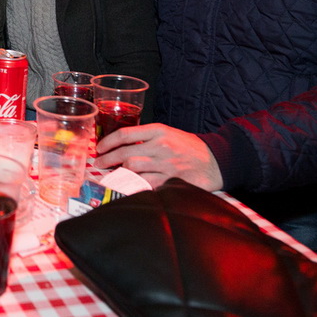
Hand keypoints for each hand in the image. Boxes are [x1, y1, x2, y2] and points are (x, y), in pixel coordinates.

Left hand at [96, 123, 222, 191]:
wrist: (217, 160)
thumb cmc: (189, 147)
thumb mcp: (169, 134)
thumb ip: (146, 138)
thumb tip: (120, 146)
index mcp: (159, 131)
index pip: (125, 134)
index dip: (108, 142)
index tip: (99, 148)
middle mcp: (161, 146)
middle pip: (125, 153)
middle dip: (107, 160)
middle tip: (99, 164)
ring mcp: (166, 164)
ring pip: (132, 169)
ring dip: (118, 173)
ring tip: (111, 175)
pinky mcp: (171, 180)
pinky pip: (146, 184)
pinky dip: (133, 185)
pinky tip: (127, 186)